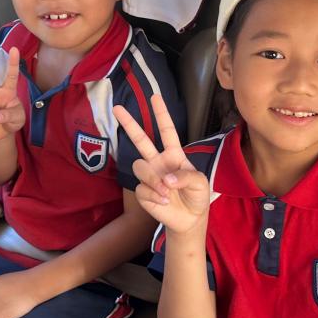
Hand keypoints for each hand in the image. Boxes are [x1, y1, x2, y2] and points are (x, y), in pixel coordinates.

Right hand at [113, 94, 208, 237]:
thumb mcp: (200, 183)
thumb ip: (186, 176)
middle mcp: (159, 162)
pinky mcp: (143, 192)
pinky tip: (164, 201)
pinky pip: (142, 188)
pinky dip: (155, 195)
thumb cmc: (196, 196)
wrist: (190, 219)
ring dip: (153, 179)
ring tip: (166, 192)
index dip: (161, 114)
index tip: (155, 97)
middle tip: (116, 108)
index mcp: (174, 154)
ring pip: (140, 167)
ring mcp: (150, 176)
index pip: (167, 131)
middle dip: (129, 124)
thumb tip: (166, 179)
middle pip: (141, 139)